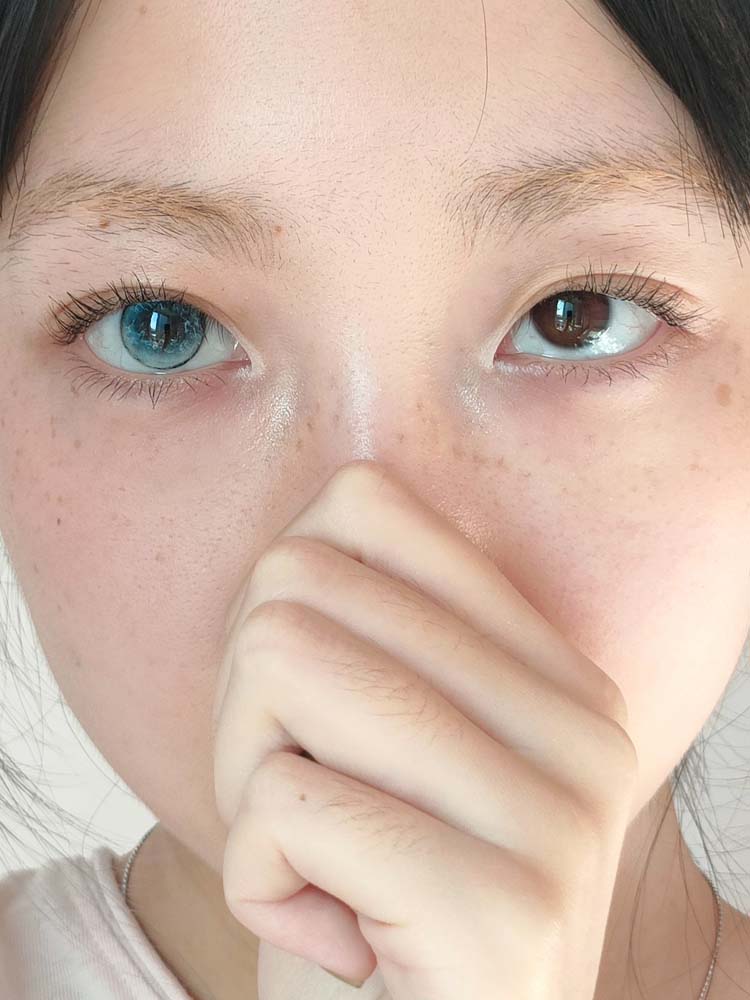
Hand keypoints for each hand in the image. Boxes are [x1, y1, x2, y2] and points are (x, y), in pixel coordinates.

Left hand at [212, 460, 636, 998]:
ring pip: (280, 662)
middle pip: (298, 583)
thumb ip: (369, 641)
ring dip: (246, 779)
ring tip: (312, 857)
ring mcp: (556, 817)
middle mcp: (580, 727)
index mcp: (557, 673)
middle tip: (301, 801)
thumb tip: (298, 547)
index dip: (283, 604)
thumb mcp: (383, 753)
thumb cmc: (375, 904)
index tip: (305, 711)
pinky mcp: (499, 909)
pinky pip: (282, 805)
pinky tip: (331, 930)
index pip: (366, 505)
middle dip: (248, 703)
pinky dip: (256, 877)